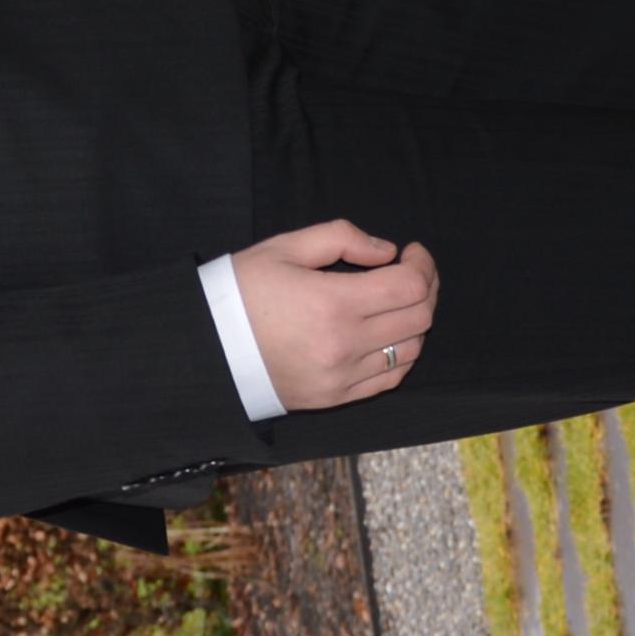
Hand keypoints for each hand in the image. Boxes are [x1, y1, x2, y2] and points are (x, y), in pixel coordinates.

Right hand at [235, 220, 437, 410]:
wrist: (209, 348)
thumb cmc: (243, 291)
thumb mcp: (284, 248)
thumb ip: (341, 238)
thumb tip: (386, 251)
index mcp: (333, 303)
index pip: (409, 287)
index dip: (422, 265)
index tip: (412, 252)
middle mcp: (345, 344)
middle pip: (419, 318)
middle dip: (426, 287)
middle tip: (412, 271)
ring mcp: (343, 376)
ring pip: (411, 350)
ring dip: (415, 321)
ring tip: (398, 301)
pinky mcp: (336, 397)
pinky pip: (390, 379)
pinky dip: (401, 354)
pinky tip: (390, 335)